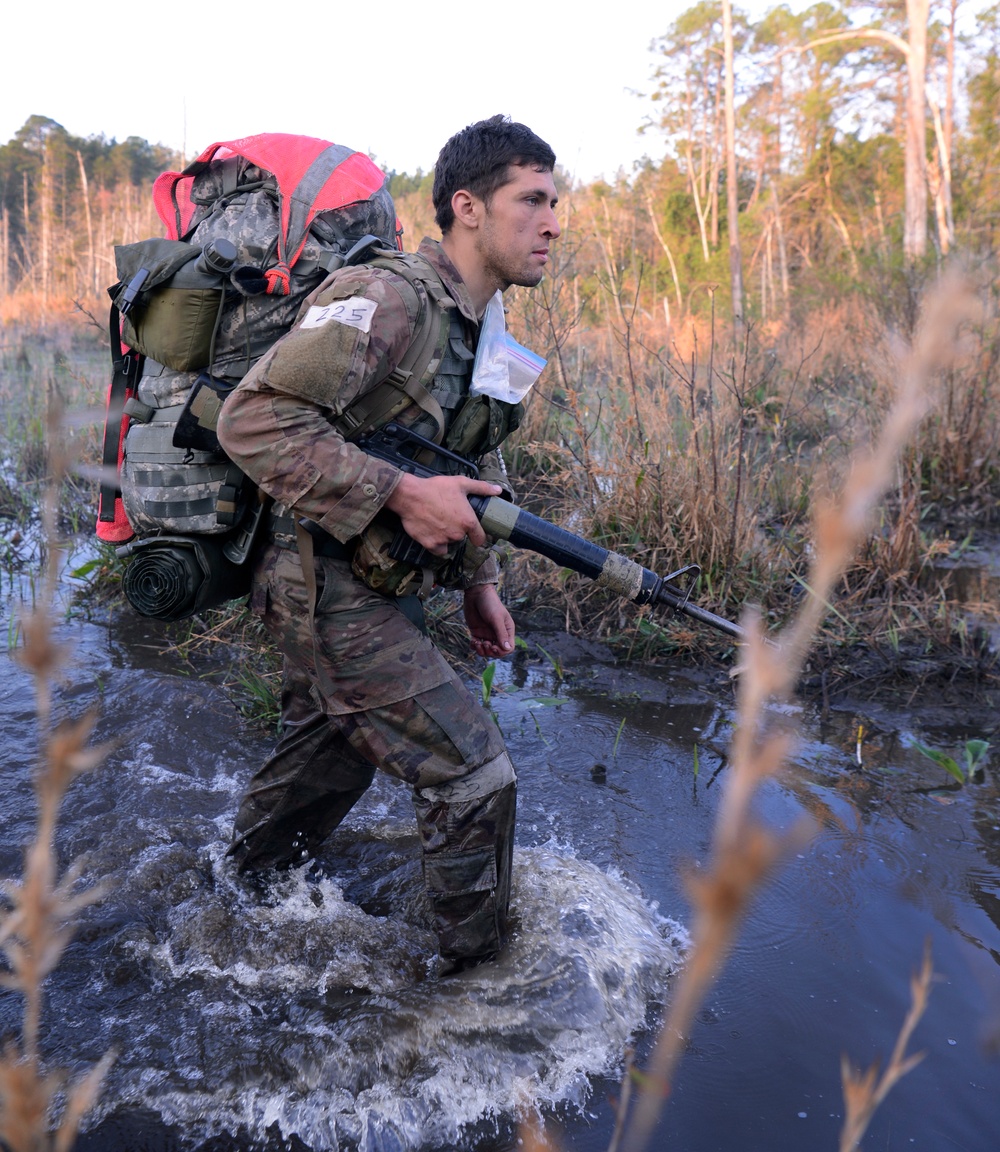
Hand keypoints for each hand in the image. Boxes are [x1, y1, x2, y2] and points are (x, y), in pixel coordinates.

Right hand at [386, 473, 500, 554]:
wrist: (410, 496)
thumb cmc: (436, 488)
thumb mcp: (461, 483)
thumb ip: (481, 488)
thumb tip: (498, 490)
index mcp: (468, 521)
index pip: (480, 538)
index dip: (477, 535)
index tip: (473, 532)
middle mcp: (458, 534)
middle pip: (462, 539)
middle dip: (458, 531)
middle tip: (448, 518)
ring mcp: (444, 541)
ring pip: (450, 544)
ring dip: (446, 537)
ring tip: (438, 523)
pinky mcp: (430, 545)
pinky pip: (438, 549)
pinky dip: (436, 544)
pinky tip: (431, 532)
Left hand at [464, 584, 514, 658]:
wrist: (476, 594)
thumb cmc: (490, 604)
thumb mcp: (496, 618)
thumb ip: (501, 634)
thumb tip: (507, 649)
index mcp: (507, 630)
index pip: (508, 648)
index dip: (501, 652)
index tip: (493, 647)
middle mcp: (498, 633)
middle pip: (497, 651)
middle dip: (490, 652)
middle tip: (485, 644)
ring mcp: (487, 633)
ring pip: (486, 650)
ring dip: (481, 651)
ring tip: (477, 643)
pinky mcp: (477, 632)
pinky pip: (476, 645)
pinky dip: (474, 646)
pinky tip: (472, 641)